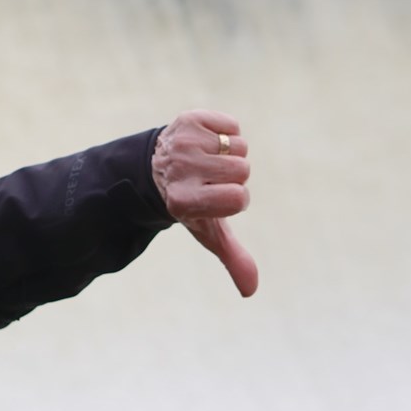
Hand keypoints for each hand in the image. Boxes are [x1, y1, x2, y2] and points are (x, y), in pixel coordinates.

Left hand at [151, 110, 257, 296]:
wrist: (158, 166)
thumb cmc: (192, 203)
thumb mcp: (209, 231)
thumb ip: (232, 258)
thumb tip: (251, 291)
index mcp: (183, 201)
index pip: (238, 198)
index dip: (236, 199)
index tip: (218, 199)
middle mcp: (180, 170)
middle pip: (242, 170)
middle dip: (234, 175)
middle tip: (210, 178)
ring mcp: (183, 142)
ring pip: (239, 146)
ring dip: (231, 154)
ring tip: (207, 160)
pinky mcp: (188, 119)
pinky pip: (231, 124)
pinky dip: (226, 132)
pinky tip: (207, 143)